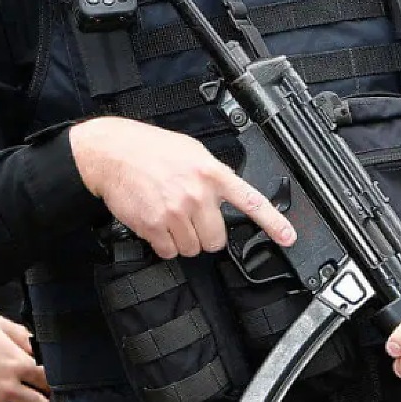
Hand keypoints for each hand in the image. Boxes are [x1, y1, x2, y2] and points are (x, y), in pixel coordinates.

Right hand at [68, 116, 294, 259]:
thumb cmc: (148, 150)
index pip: (250, 202)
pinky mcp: (154, 226)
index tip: (288, 237)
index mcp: (211, 173)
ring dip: (182, 240)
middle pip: (216, 240)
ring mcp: (176, 212)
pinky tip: (156, 225)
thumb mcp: (190, 151)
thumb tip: (224, 195)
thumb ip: (211, 174)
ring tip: (169, 218)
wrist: (111, 153)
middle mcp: (197, 194)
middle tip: (191, 221)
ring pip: (192, 249)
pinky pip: (169, 251)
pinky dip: (163, 245)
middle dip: (205, 235)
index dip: (273, 223)